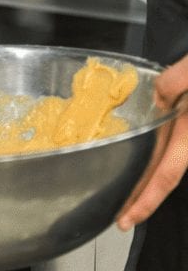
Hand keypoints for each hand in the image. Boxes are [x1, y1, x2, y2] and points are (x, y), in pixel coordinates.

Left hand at [117, 55, 187, 230]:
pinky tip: (135, 154)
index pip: (165, 174)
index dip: (146, 199)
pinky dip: (148, 155)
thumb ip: (174, 82)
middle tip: (120, 217)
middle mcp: (186, 137)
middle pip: (160, 174)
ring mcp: (183, 130)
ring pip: (162, 161)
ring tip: (124, 192)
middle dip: (140, 198)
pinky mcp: (180, 121)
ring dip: (143, 178)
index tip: (128, 219)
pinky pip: (163, 143)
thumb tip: (157, 96)